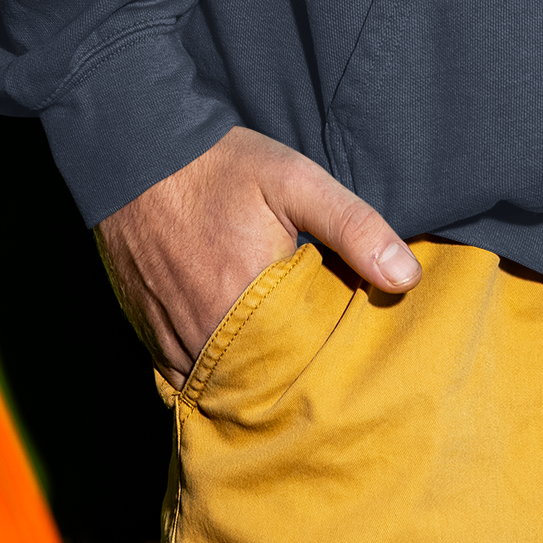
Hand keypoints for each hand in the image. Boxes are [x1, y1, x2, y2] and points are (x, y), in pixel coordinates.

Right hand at [96, 125, 419, 380]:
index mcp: (245, 301)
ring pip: (218, 390)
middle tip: (320, 383)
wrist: (135, 152)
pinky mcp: (147, 334)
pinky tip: (235, 373)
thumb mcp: (296, 181)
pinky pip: (182, 381)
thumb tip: (406, 278)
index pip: (300, 368)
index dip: (325, 372)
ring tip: (283, 386)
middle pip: (258, 388)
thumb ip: (354, 227)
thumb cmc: (221, 166)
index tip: (349, 369)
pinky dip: (209, 382)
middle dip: (288, 389)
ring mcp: (170, 337)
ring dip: (248, 389)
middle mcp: (202, 331)